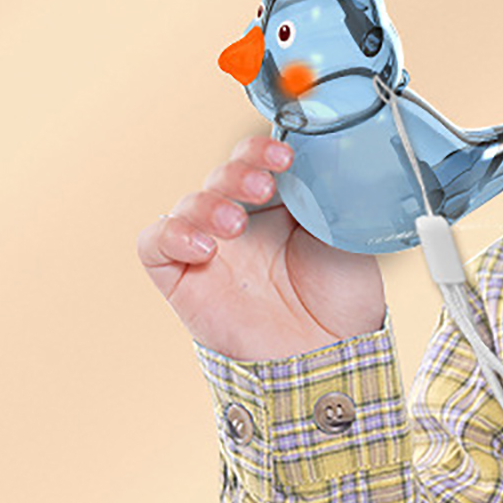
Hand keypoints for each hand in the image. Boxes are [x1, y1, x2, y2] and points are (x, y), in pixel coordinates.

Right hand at [137, 136, 384, 360]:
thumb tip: (327, 157)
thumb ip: (330, 196)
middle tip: (263, 188)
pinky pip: (155, 243)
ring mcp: (213, 249)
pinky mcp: (183, 279)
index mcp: (284, 204)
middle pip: (223, 174)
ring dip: (207, 203)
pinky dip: (172, 234)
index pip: (259, 159)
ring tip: (236, 224)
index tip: (283, 155)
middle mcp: (246, 222)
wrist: (330, 354)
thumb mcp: (348, 235)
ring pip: (189, 203)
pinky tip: (204, 248)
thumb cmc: (343, 299)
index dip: (262, 149)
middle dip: (238, 172)